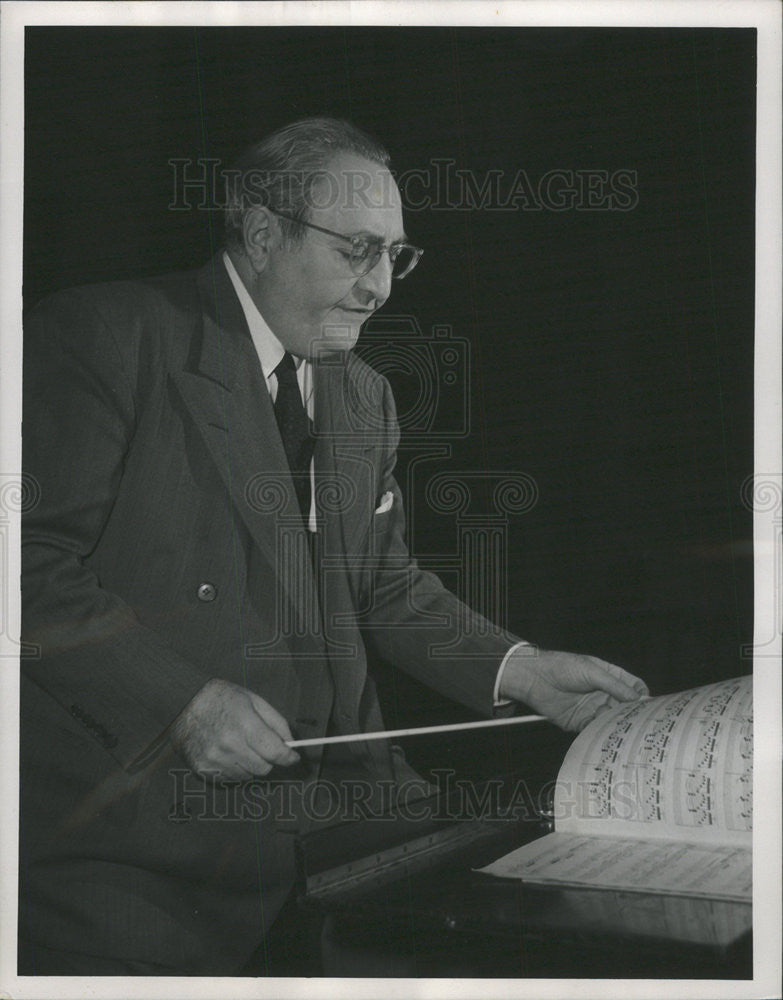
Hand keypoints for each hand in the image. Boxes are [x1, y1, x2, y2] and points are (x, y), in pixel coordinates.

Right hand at [170, 678, 299, 778]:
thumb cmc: (221, 698)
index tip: (293, 757)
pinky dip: (234, 768)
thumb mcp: (253, 700)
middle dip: (268, 759)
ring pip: (247, 776)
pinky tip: (226, 752)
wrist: (184, 702)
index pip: (275, 752)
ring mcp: (214, 759)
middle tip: (261, 746)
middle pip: (263, 768)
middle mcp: (229, 745)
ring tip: (239, 745)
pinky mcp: (203, 769)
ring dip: (250, 765)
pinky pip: (230, 778)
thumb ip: (276, 722)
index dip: (288, 757)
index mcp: (244, 724)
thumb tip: (290, 743)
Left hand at [499, 648, 648, 730]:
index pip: (633, 687)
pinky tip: (610, 737)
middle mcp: (603, 693)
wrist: (535, 679)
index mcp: (608, 676)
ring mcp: (593, 708)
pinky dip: (604, 733)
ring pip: (613, 719)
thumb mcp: (592, 671)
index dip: (642, 696)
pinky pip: (597, 730)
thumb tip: (638, 698)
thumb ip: (615, 685)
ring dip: (619, 725)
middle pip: (625, 706)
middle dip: (634, 714)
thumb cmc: (562, 667)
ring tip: (628, 732)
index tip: (651, 706)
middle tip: (644, 724)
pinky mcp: (581, 722)